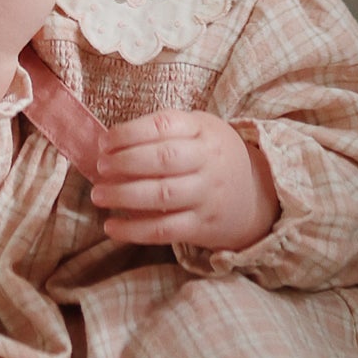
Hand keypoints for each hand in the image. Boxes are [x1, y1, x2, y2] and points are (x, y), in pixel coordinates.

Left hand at [90, 111, 279, 251]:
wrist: (258, 195)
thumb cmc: (213, 156)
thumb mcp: (200, 130)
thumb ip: (164, 131)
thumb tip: (110, 143)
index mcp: (203, 131)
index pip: (163, 126)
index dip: (129, 133)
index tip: (105, 143)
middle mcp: (208, 162)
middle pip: (163, 160)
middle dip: (124, 163)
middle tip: (100, 168)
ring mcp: (207, 195)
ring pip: (162, 195)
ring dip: (124, 196)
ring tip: (98, 195)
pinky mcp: (203, 227)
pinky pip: (165, 230)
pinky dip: (134, 230)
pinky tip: (111, 227)